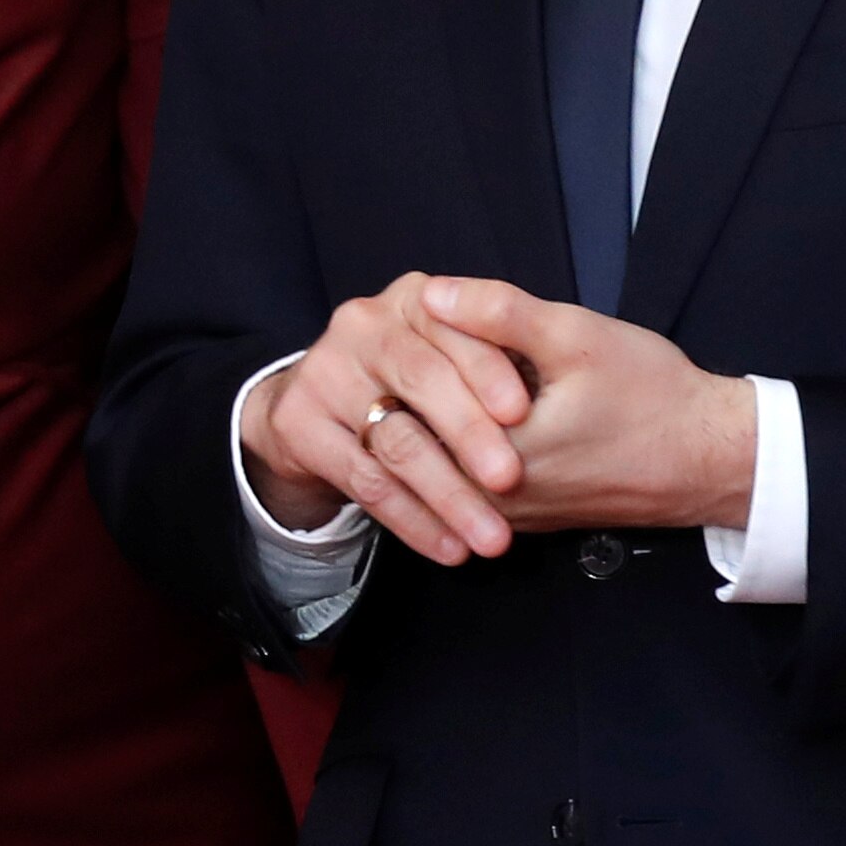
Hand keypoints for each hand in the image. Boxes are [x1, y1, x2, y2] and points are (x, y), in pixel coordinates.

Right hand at [241, 272, 544, 564]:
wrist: (313, 407)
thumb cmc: (415, 382)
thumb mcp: (456, 354)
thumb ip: (495, 354)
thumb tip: (547, 395)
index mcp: (413, 299)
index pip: (451, 327)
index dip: (487, 370)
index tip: (523, 413)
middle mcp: (364, 325)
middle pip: (421, 379)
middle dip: (469, 434)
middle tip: (510, 481)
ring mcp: (325, 373)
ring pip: (397, 440)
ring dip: (449, 495)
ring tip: (492, 537)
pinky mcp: (299, 424)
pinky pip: (367, 482)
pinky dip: (414, 520)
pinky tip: (449, 546)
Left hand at [416, 280, 755, 534]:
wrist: (708, 458)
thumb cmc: (653, 397)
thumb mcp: (576, 337)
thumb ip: (499, 313)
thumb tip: (432, 294)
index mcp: (495, 459)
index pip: (414, 404)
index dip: (410, 354)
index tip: (410, 318)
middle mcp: (490, 502)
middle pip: (419, 437)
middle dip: (415, 387)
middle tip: (417, 338)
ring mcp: (506, 517)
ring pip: (442, 461)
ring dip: (437, 416)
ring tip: (445, 368)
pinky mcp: (523, 518)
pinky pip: (469, 478)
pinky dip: (461, 441)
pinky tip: (475, 403)